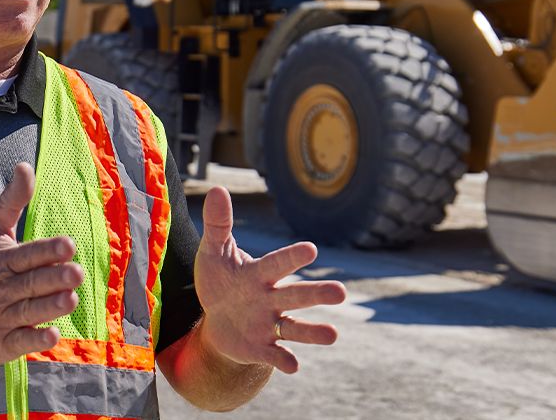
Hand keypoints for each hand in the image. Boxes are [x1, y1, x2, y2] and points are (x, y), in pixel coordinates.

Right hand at [0, 163, 85, 363]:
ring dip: (50, 306)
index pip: (27, 254)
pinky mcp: (1, 343)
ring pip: (28, 311)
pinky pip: (20, 341)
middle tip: (76, 273)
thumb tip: (25, 167)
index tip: (67, 245)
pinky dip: (35, 338)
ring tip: (70, 299)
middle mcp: (0, 289)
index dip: (47, 250)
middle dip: (54, 278)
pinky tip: (52, 333)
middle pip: (31, 283)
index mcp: (1, 260)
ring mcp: (0, 317)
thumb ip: (11, 201)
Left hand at [193, 186, 347, 373]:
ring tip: (333, 335)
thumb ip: (218, 225)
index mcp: (260, 274)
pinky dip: (284, 360)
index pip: (278, 264)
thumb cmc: (220, 281)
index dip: (292, 258)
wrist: (216, 319)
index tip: (312, 250)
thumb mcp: (214, 252)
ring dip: (313, 332)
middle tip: (341, 293)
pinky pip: (275, 355)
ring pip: (295, 327)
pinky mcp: (261, 348)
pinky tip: (294, 366)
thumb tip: (218, 188)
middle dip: (317, 295)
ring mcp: (269, 325)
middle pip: (297, 296)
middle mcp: (271, 299)